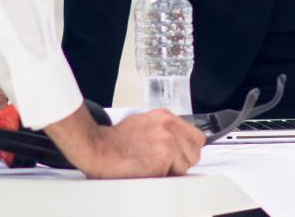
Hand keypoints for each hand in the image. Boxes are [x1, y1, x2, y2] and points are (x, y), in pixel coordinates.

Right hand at [46, 105, 203, 177]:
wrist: (99, 148)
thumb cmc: (116, 140)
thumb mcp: (144, 123)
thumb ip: (164, 130)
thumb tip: (178, 143)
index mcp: (165, 117)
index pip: (196, 137)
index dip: (187, 150)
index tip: (180, 156)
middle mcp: (168, 126)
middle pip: (194, 152)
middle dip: (182, 161)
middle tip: (163, 163)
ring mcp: (166, 141)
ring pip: (186, 166)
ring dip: (172, 171)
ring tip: (153, 165)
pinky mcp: (162, 158)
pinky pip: (173, 176)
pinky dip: (163, 177)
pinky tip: (148, 170)